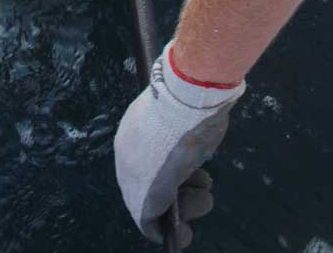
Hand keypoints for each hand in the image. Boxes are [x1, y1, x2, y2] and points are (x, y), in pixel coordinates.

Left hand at [114, 43, 245, 245]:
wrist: (186, 97)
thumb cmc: (191, 98)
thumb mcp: (183, 114)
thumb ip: (179, 131)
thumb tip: (189, 133)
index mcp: (133, 129)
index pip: (146, 158)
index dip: (171, 169)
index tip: (193, 171)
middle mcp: (127, 152)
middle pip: (149, 181)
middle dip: (179, 190)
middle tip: (204, 187)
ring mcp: (133, 174)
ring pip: (152, 202)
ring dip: (183, 208)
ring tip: (205, 199)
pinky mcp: (142, 196)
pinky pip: (148, 221)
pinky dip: (167, 231)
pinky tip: (184, 234)